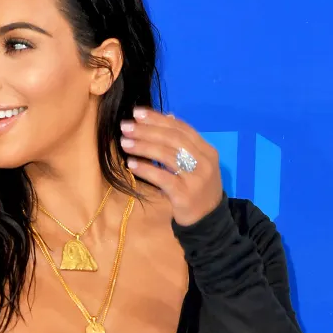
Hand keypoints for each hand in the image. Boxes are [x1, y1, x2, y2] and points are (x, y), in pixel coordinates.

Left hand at [119, 108, 222, 226]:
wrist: (207, 219)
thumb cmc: (196, 187)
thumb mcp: (195, 162)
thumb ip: (183, 141)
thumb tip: (167, 116)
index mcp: (207, 150)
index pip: (181, 128)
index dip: (158, 119)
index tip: (137, 113)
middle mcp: (204, 162)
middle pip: (173, 139)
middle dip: (147, 130)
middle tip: (126, 126)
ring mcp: (195, 179)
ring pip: (167, 156)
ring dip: (143, 147)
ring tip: (125, 142)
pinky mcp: (184, 195)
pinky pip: (162, 178)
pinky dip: (146, 169)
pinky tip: (131, 164)